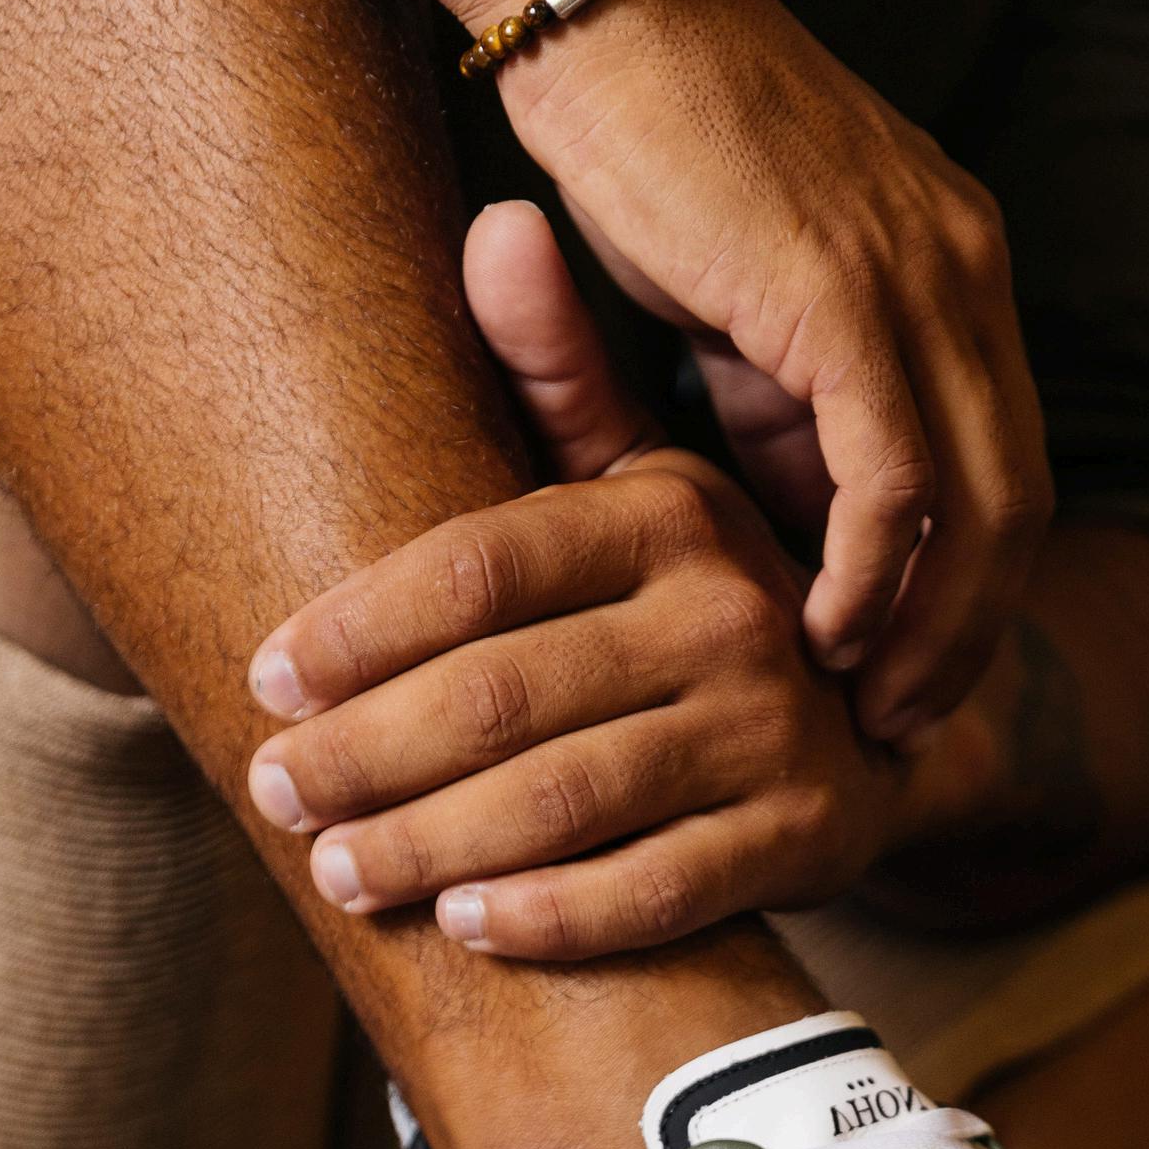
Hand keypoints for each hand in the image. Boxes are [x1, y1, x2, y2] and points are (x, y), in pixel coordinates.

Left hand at [243, 206, 976, 957]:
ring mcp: (773, 733)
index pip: (481, 569)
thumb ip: (559, 376)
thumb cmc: (703, 603)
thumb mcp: (646, 485)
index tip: (266, 678)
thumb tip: (498, 219)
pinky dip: (551, 917)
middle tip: (275, 793)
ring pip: (563, 802)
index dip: (359, 630)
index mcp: (671, 514)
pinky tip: (467, 929)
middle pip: (502, 696)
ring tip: (338, 872)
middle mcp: (732, 615)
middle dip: (367, 756)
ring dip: (430, 848)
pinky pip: (654, 892)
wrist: (883, 722)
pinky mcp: (805, 840)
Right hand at [494, 0, 1053, 741]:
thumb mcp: (741, 284)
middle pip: (1021, 497)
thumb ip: (788, 389)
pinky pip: (898, 479)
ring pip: (981, 503)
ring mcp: (920, 276)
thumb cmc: (636, 128)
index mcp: (954, 257)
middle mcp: (966, 264)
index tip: (917, 668)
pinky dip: (874, 575)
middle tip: (909, 725)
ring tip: (871, 707)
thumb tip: (796, 501)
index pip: (1006, 456)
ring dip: (934, 626)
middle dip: (974, 628)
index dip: (974, 582)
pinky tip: (825, 634)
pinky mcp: (848, 293)